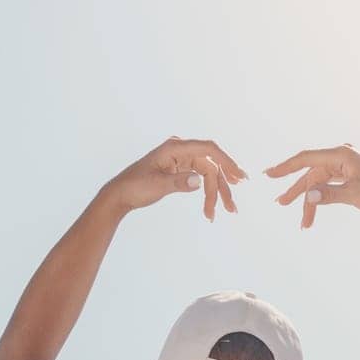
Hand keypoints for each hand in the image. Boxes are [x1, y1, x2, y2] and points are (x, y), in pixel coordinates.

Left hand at [105, 136, 246, 220]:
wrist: (121, 194)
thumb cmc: (135, 186)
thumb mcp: (157, 185)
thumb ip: (178, 182)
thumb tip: (199, 181)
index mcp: (174, 148)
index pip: (207, 149)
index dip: (226, 161)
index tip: (238, 176)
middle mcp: (180, 151)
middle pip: (210, 165)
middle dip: (222, 187)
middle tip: (232, 207)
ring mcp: (181, 160)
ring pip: (208, 174)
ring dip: (217, 192)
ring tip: (226, 210)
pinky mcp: (181, 170)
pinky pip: (201, 178)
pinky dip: (208, 192)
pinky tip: (212, 206)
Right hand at [264, 143, 359, 228]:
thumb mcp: (355, 195)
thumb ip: (330, 194)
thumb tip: (309, 196)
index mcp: (342, 154)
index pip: (307, 159)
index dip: (286, 167)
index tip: (270, 174)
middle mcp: (341, 156)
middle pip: (311, 173)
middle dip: (297, 191)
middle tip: (280, 203)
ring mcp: (345, 165)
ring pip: (318, 182)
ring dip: (310, 201)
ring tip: (304, 223)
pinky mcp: (348, 175)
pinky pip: (328, 185)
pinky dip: (321, 198)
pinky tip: (314, 213)